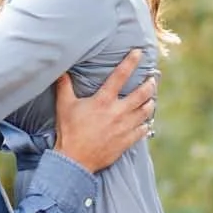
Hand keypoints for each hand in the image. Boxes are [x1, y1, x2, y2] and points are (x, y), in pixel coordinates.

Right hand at [53, 50, 155, 175]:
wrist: (75, 159)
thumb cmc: (69, 131)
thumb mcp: (64, 105)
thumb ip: (64, 86)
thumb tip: (61, 70)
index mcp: (103, 101)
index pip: (120, 76)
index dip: (130, 62)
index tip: (138, 52)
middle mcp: (117, 112)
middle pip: (141, 94)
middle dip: (149, 85)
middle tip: (152, 79)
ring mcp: (124, 128)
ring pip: (145, 112)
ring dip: (150, 103)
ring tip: (151, 99)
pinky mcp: (126, 141)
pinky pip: (142, 131)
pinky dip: (145, 125)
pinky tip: (146, 122)